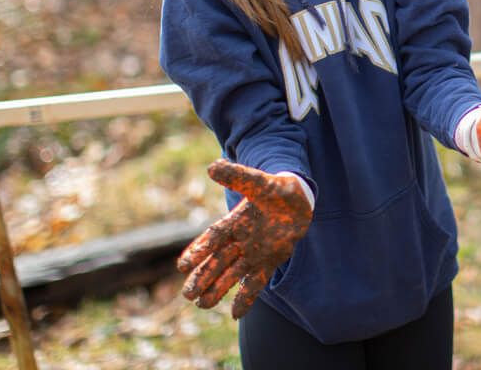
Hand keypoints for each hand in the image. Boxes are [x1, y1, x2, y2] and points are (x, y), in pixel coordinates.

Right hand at [177, 159, 311, 318]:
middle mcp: (240, 240)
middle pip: (217, 261)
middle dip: (203, 277)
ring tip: (203, 305)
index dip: (199, 250)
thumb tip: (212, 166)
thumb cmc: (277, 188)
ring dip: (218, 289)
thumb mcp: (259, 182)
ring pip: (231, 274)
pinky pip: (256, 281)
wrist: (298, 199)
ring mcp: (253, 252)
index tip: (183, 265)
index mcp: (235, 222)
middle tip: (187, 294)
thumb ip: (238, 176)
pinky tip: (236, 315)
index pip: (213, 238)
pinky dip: (246, 296)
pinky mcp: (269, 261)